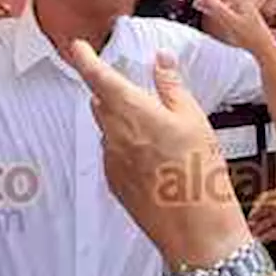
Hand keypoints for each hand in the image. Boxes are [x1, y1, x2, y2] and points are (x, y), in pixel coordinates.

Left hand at [68, 42, 249, 267]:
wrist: (196, 228)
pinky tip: (158, 160)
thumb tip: (161, 60)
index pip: (98, 77)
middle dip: (114, 93)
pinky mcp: (115, 182)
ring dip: (125, 123)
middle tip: (141, 95)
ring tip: (161, 135)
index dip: (84, 58)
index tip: (76, 46)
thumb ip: (171, 86)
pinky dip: (129, 148)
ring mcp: (111, 160)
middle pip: (102, 102)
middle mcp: (114, 134)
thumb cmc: (199, 172)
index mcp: (132, 111)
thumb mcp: (194, 119)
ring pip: (110, 129)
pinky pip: (115, 154)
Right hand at [194, 0, 275, 58]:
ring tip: (201, 7)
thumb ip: (216, 8)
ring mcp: (242, 2)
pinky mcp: (242, 10)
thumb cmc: (249, 36)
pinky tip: (211, 13)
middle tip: (197, 1)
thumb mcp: (230, 22)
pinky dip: (216, 3)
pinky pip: (226, 0)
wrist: (262, 46)